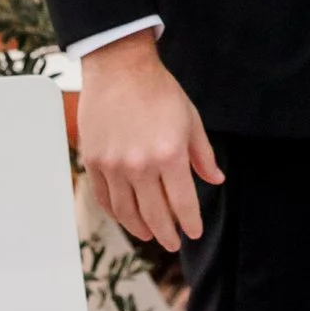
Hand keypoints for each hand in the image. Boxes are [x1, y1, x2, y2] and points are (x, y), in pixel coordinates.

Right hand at [78, 31, 223, 248]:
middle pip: (154, 214)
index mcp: (169, 154)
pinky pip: (104, 198)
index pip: (182, 203)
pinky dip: (115, 213)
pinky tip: (125, 217)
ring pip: (126, 212)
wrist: (119, 67)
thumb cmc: (158, 90)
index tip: (193, 232)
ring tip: (150, 235)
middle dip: (166, 233)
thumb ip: (203, 154)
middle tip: (173, 243)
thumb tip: (216, 179)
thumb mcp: (190, 119)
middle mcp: (140, 165)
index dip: (189, 222)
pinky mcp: (93, 161)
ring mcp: (113, 165)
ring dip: (140, 229)